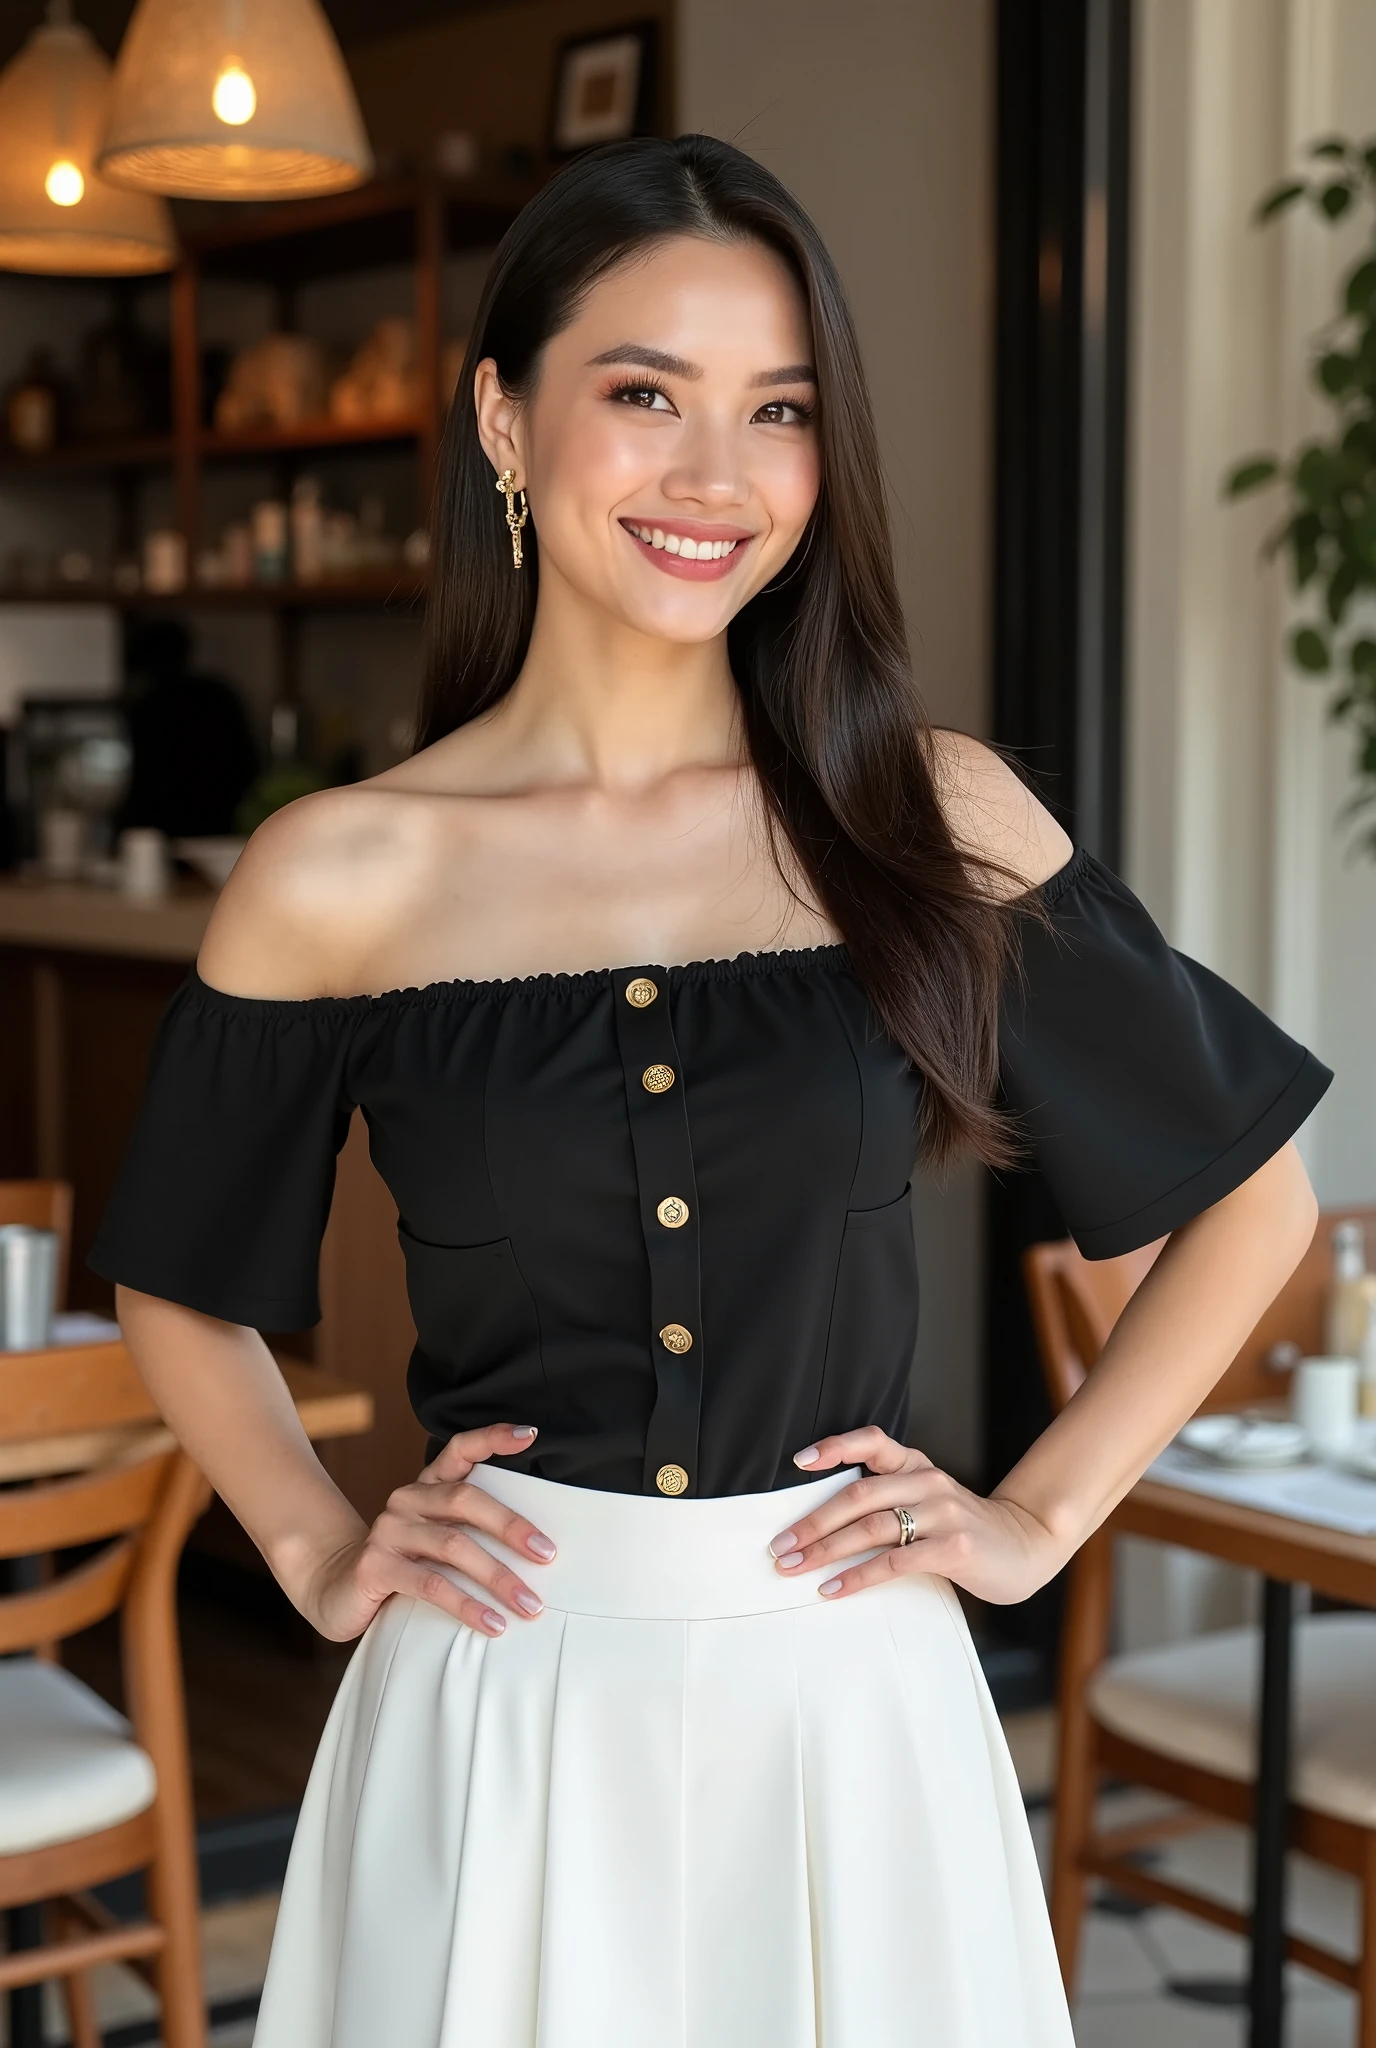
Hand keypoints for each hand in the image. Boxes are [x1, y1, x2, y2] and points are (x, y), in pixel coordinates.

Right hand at [299, 1423, 555, 1641]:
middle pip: (466, 1500)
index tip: (529, 1434)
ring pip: (453, 1546)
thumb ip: (472, 1530)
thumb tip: (541, 1549)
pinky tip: (492, 1624)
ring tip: (530, 1604)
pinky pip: (431, 1585)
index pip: (460, 1449)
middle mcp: (407, 1499)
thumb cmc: (405, 1565)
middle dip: (511, 1526)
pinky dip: (467, 1605)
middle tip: (548, 1555)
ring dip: (498, 1577)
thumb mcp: (437, 1539)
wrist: (337, 1590)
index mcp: (427, 1485)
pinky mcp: (375, 1566)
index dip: (492, 1437)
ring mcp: (388, 1531)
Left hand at [768, 1426, 1068, 1606]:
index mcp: (917, 1465)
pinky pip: (893, 1562)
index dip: (834, 1447)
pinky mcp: (953, 1548)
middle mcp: (928, 1482)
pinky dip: (857, 1577)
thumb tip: (820, 1521)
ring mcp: (943, 1513)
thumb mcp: (928, 1500)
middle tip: (779, 1545)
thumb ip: (889, 1499)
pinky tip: (832, 1589)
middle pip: (858, 1495)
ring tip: (794, 1568)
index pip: (871, 1441)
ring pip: (871, 1528)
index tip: (797, 1462)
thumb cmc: (964, 1528)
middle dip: (812, 1522)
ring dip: (825, 1551)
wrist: (1026, 1546)